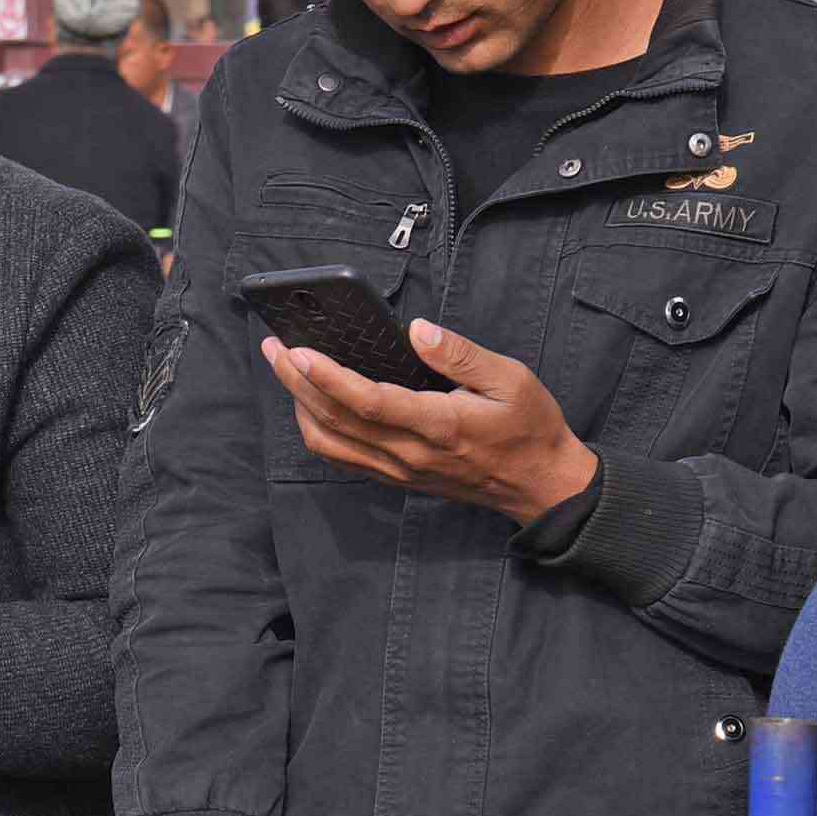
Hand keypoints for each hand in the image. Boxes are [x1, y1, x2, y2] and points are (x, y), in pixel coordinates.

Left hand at [267, 319, 599, 523]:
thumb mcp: (511, 380)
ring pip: (331, 444)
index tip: (299, 351)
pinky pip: (344, 459)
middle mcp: (411, 454)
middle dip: (297, 383)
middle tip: (275, 348)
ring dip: (300, 407)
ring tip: (286, 370)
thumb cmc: (530, 428)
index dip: (328, 378)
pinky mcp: (398, 478)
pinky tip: (311, 404)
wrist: (541, 485)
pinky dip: (318, 431)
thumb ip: (461, 354)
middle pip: (336, 421)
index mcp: (439, 426)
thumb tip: (418, 330)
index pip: (369, 403)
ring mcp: (401, 471)